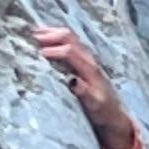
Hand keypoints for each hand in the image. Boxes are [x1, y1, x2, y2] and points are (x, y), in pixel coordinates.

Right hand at [33, 24, 133, 148]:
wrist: (116, 116)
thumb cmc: (104, 113)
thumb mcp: (95, 106)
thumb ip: (84, 93)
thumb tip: (72, 80)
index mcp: (91, 70)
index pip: (70, 52)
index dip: (53, 51)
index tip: (38, 55)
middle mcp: (89, 61)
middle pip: (70, 39)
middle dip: (51, 35)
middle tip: (32, 36)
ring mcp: (87, 60)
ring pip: (70, 39)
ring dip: (52, 33)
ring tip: (35, 32)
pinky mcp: (85, 63)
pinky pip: (70, 44)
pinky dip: (56, 39)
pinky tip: (45, 40)